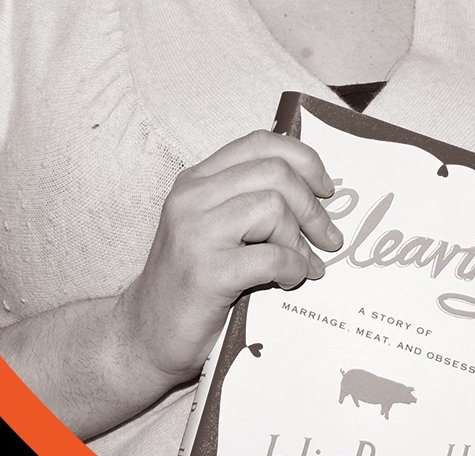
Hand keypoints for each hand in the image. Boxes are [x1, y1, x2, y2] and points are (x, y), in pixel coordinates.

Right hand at [111, 130, 343, 387]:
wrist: (146, 332)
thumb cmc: (190, 282)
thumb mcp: (212, 228)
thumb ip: (246, 203)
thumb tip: (317, 196)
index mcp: (195, 181)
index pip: (258, 143)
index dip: (303, 159)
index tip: (325, 189)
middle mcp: (191, 197)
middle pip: (274, 173)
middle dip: (313, 207)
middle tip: (327, 237)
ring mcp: (195, 232)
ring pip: (274, 208)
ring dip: (300, 241)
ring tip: (303, 265)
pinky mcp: (207, 271)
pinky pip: (272, 257)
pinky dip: (293, 269)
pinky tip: (288, 282)